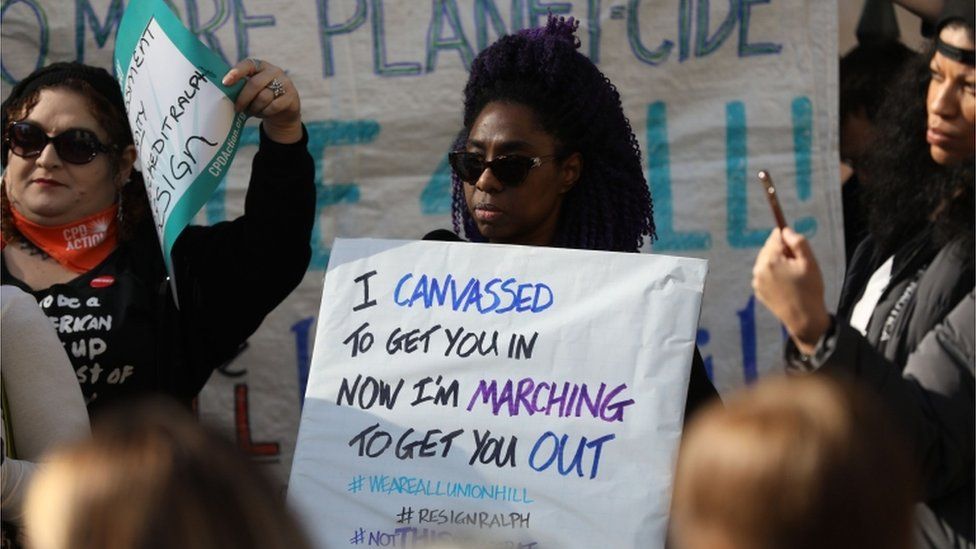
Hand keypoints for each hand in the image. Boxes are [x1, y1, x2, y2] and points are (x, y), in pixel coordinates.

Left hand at [222, 58, 301, 143]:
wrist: (283, 111)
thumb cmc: (261, 98)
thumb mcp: (252, 89)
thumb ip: (242, 87)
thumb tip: (225, 93)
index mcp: (261, 66)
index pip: (248, 64)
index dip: (236, 72)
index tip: (225, 82)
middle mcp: (274, 71)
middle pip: (255, 84)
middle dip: (243, 98)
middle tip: (237, 108)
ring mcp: (285, 83)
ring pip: (264, 97)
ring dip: (254, 107)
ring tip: (251, 111)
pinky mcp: (291, 96)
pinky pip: (273, 106)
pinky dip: (265, 112)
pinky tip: (262, 113)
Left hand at [752, 228, 830, 354]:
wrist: (804, 318)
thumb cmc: (810, 289)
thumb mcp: (809, 262)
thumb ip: (798, 242)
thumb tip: (785, 230)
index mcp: (770, 260)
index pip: (775, 237)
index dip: (787, 239)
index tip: (797, 248)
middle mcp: (758, 269)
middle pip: (769, 249)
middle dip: (782, 252)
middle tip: (797, 265)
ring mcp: (756, 281)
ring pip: (766, 261)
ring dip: (777, 263)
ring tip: (793, 276)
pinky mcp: (758, 290)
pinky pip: (765, 274)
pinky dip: (773, 274)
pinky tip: (786, 285)